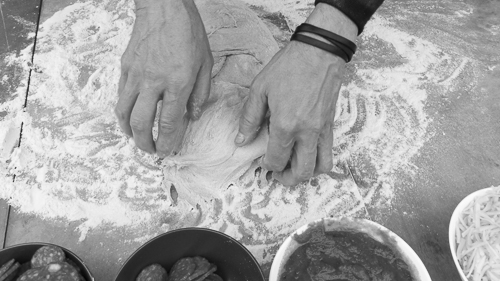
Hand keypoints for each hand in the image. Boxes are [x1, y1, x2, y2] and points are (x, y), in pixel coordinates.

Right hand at [115, 0, 212, 156]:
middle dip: (145, 144)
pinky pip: (120, 96)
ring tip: (136, 138)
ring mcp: (135, 76)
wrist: (163, 7)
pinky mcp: (125, 68)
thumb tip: (193, 116)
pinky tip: (130, 116)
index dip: (167, 142)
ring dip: (129, 132)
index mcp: (177, 83)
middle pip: (141, 124)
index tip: (168, 151)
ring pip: (124, 113)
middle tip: (151, 150)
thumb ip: (200, 93)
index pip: (169, 123)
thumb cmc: (188, 32)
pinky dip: (124, 112)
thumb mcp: (205, 63)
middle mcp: (154, 82)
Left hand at [235, 4, 356, 185]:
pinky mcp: (331, 124)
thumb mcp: (260, 89)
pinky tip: (307, 153)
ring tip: (294, 168)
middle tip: (278, 175)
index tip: (263, 161)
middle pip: (301, 172)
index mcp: (286, 125)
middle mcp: (307, 132)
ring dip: (307, 174)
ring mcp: (322, 130)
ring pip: (321, 167)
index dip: (268, 166)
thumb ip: (250, 118)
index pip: (277, 160)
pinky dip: (319, 160)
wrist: (319, 51)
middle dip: (287, 179)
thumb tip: (241, 140)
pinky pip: (330, 152)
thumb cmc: (288, 67)